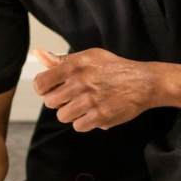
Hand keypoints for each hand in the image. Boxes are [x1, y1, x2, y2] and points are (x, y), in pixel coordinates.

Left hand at [33, 47, 163, 131]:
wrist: (143, 82)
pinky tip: (93, 112)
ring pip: (62, 116)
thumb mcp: (88, 57)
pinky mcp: (100, 116)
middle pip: (50, 102)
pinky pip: (78, 126)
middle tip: (72, 97)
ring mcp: (90, 101)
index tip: (52, 90)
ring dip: (71, 113)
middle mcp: (80, 83)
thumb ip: (61, 59)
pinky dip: (84, 122)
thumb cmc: (113, 68)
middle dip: (58, 102)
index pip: (41, 84)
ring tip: (83, 105)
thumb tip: (38, 54)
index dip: (43, 89)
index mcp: (75, 66)